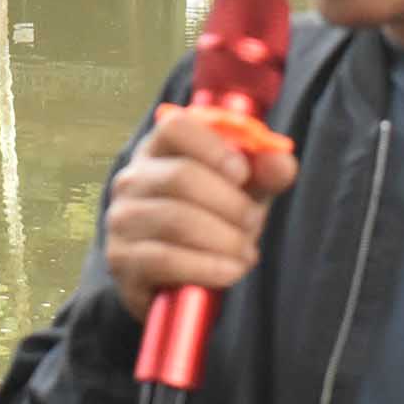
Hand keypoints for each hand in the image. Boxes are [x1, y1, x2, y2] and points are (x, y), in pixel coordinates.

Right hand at [102, 106, 299, 321]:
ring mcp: (122, 220)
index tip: (242, 173)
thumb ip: (265, 173)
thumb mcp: (243, 192)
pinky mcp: (123, 261)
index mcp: (159, 150)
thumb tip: (281, 161)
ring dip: (224, 239)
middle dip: (230, 203)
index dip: (214, 147)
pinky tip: (230, 271)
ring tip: (246, 252)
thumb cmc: (212, 221)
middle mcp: (132, 179)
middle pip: (181, 176)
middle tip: (254, 223)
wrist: (180, 277)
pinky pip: (166, 259)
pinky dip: (207, 267)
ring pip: (176, 219)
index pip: (174, 126)